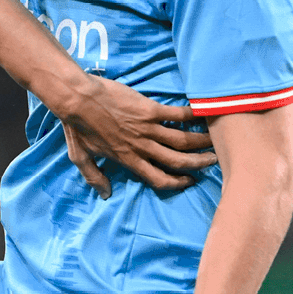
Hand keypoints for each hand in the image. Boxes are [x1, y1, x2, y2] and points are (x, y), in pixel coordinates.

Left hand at [58, 77, 216, 193]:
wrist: (77, 99)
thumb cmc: (77, 127)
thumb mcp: (81, 157)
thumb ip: (94, 176)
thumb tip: (105, 194)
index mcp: (127, 160)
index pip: (157, 179)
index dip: (176, 183)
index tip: (189, 181)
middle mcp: (141, 147)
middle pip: (177, 161)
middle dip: (198, 164)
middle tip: (213, 161)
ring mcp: (147, 128)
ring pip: (182, 141)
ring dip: (201, 143)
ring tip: (215, 142)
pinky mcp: (149, 110)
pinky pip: (177, 115)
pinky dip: (193, 116)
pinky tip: (205, 114)